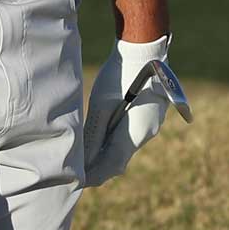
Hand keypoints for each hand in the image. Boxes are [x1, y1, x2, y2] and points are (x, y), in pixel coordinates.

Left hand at [82, 34, 171, 187]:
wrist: (144, 47)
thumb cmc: (120, 74)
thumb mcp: (102, 105)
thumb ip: (94, 135)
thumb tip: (84, 161)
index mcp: (135, 134)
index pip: (112, 166)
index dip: (94, 176)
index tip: (77, 181)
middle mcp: (147, 132)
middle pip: (119, 158)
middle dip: (98, 166)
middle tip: (77, 169)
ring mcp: (151, 122)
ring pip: (126, 145)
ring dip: (106, 151)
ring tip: (85, 152)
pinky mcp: (151, 112)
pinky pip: (132, 133)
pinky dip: (115, 138)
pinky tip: (102, 132)